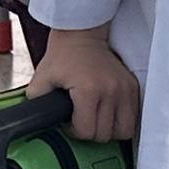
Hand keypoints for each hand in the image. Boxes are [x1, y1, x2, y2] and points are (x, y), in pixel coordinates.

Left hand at [29, 26, 140, 140]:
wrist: (82, 34)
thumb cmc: (63, 54)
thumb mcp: (42, 78)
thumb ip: (36, 102)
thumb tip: (35, 119)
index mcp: (88, 90)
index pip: (86, 132)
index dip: (74, 131)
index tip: (69, 121)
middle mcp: (111, 91)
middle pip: (105, 135)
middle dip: (90, 132)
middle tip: (81, 120)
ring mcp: (124, 89)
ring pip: (124, 130)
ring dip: (109, 130)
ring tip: (97, 119)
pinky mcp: (132, 87)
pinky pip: (133, 117)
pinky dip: (121, 120)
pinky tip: (109, 113)